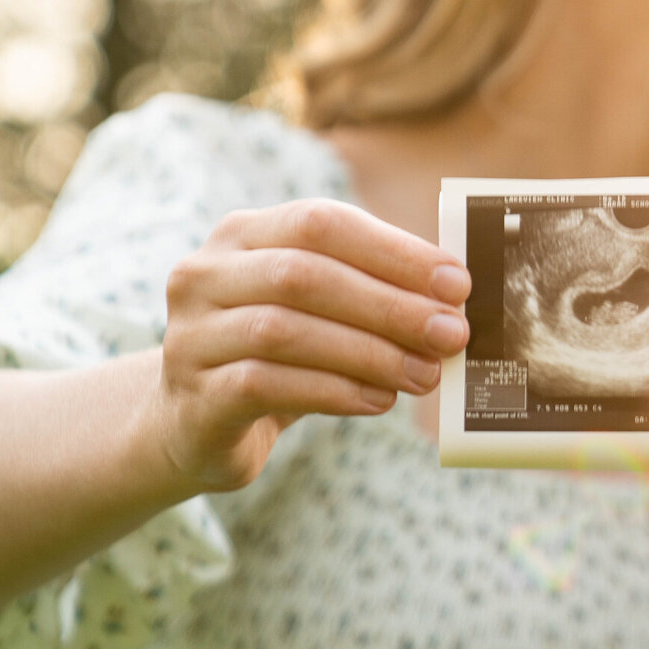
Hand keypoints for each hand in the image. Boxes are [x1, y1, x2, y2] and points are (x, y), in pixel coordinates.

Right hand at [148, 199, 469, 492]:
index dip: (394, 250)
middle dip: (389, 305)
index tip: (457, 283)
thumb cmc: (276, 356)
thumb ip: (370, 292)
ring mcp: (190, 335)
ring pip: (285, 331)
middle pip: (304, 275)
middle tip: (452, 335)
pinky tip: (378, 401)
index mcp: (242, 235)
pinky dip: (334, 391)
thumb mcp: (318, 311)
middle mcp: (204, 275)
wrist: (197, 426)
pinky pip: (267, 385)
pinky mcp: (195, 395)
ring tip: (424, 374)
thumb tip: (453, 299)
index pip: (320, 221)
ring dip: (369, 353)